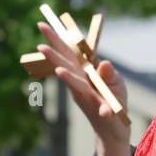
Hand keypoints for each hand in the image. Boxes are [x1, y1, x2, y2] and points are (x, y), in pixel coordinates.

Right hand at [35, 23, 129, 150]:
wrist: (114, 130)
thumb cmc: (114, 101)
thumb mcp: (115, 83)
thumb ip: (108, 73)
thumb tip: (103, 63)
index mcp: (84, 74)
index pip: (68, 54)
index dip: (56, 40)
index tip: (42, 26)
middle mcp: (82, 86)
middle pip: (66, 67)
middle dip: (54, 57)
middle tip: (40, 46)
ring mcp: (90, 100)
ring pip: (78, 87)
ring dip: (69, 80)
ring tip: (59, 72)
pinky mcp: (103, 114)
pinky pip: (105, 111)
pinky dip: (105, 111)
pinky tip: (105, 111)